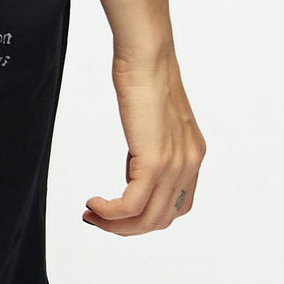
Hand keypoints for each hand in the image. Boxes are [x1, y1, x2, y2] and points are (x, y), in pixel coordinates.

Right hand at [83, 49, 206, 234]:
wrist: (147, 56)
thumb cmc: (145, 72)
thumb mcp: (154, 116)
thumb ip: (152, 142)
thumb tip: (136, 160)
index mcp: (192, 154)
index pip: (175, 205)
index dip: (146, 215)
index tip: (119, 211)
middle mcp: (190, 165)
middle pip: (161, 219)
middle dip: (127, 227)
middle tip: (98, 219)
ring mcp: (175, 167)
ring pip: (147, 219)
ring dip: (116, 225)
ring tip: (92, 216)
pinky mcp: (155, 163)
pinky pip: (131, 206)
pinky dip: (110, 213)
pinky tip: (93, 205)